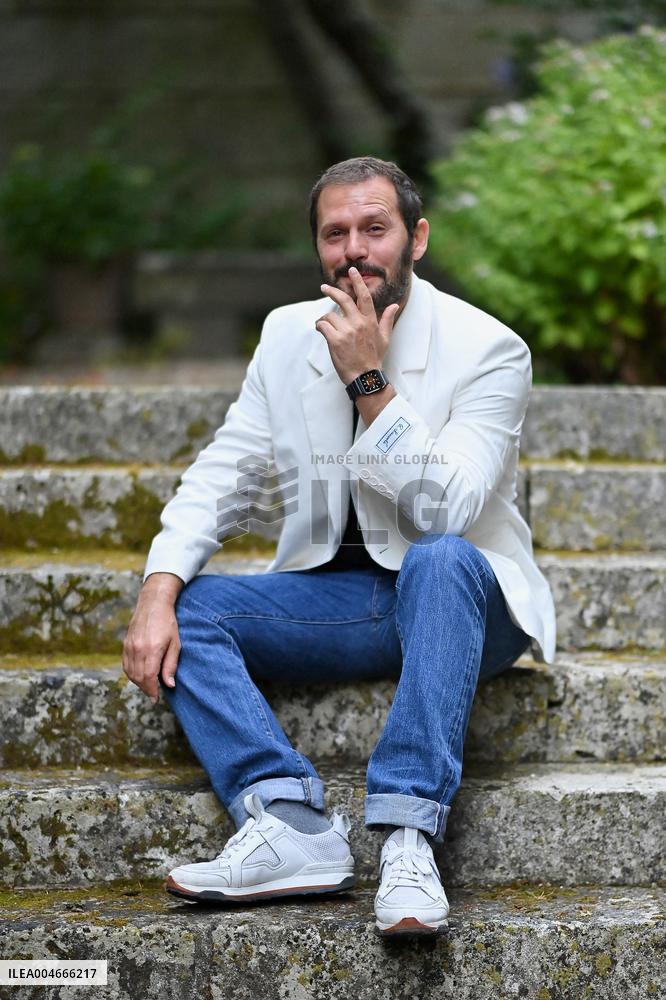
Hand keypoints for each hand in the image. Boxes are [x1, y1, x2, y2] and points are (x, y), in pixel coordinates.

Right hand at [122, 573, 182, 703]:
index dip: (152, 690)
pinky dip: (131, 674)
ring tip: (148, 686)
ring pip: (130, 673)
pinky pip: (125, 665)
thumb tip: (169, 685)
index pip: (148, 677)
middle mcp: (138, 649)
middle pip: (138, 677)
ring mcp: (129, 646)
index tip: (156, 699)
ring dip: (138, 683)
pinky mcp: (125, 644)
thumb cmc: (168, 623)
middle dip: (146, 689)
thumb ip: (171, 665)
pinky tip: (140, 675)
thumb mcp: (175, 644)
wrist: (153, 604)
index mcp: (152, 649)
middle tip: (154, 694)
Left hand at [315, 266, 399, 385]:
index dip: (357, 282)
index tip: (352, 271)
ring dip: (324, 319)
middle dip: (331, 291)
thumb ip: (387, 320)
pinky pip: (322, 325)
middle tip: (324, 287)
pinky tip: (320, 330)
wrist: (365, 377)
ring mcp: (346, 331)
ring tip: (323, 326)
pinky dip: (318, 326)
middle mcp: (359, 323)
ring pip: (329, 315)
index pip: (364, 296)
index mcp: (370, 321)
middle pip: (343, 300)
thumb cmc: (374, 359)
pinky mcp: (335, 340)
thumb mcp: (385, 338)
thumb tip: (394, 306)